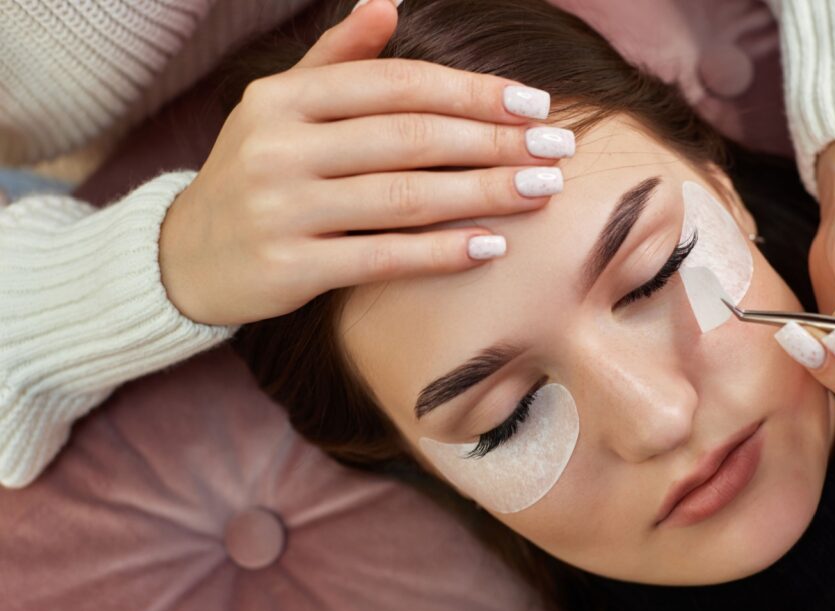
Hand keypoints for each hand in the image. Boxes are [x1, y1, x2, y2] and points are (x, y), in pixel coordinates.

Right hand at [159, 0, 566, 326]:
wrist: (184, 257)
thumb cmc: (253, 175)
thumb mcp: (279, 108)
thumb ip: (335, 60)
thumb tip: (388, 4)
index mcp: (284, 98)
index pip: (396, 85)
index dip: (471, 92)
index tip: (533, 104)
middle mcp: (280, 146)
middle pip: (411, 137)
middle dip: (494, 141)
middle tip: (557, 149)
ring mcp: (281, 208)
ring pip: (404, 196)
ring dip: (483, 193)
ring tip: (542, 192)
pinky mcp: (289, 268)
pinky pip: (382, 257)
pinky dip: (441, 251)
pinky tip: (491, 246)